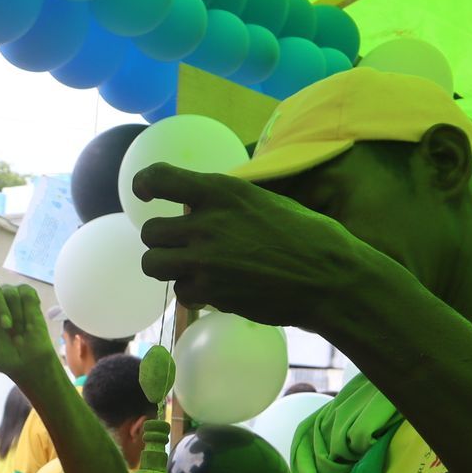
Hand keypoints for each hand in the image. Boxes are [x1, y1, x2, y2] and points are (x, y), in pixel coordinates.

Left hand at [135, 165, 394, 330]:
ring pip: (152, 264)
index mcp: (222, 191)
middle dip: (161, 240)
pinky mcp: (209, 292)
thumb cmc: (308, 236)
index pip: (161, 178)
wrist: (329, 278)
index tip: (142, 193)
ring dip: (166, 267)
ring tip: (186, 269)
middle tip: (178, 246)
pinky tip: (213, 289)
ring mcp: (204, 260)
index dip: (145, 185)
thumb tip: (198, 208)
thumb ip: (227, 204)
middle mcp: (206, 222)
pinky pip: (180, 293)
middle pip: (150, 232)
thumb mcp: (266, 201)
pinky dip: (192, 294)